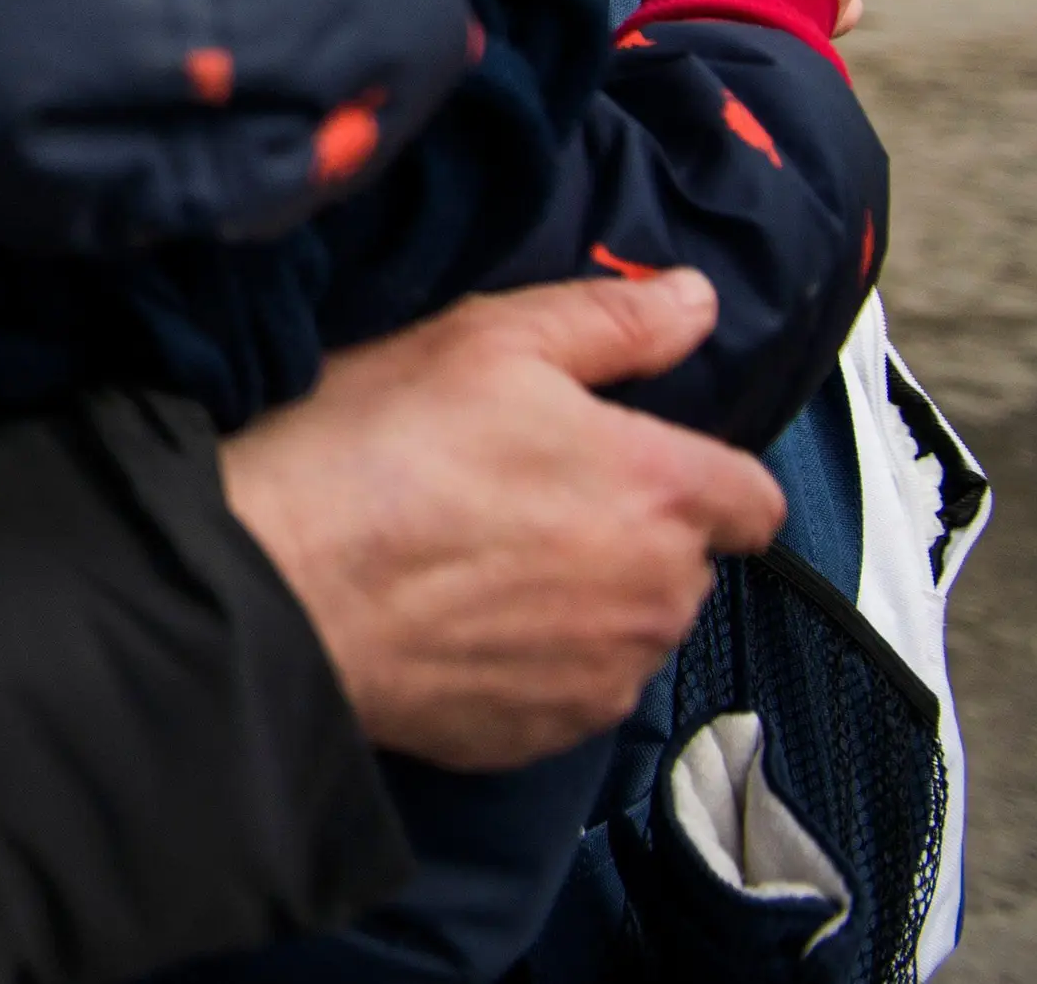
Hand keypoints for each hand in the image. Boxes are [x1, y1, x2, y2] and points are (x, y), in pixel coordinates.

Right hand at [220, 275, 783, 770]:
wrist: (281, 584)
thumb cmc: (378, 450)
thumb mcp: (486, 341)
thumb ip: (610, 321)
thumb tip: (695, 300)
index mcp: (660, 491)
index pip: (755, 499)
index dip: (702, 474)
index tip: (629, 461)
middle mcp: (658, 597)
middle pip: (684, 565)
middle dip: (628, 533)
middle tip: (519, 496)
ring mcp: (605, 677)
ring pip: (628, 630)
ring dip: (585, 600)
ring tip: (479, 561)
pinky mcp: (546, 736)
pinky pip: (569, 691)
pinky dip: (533, 662)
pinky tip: (456, 619)